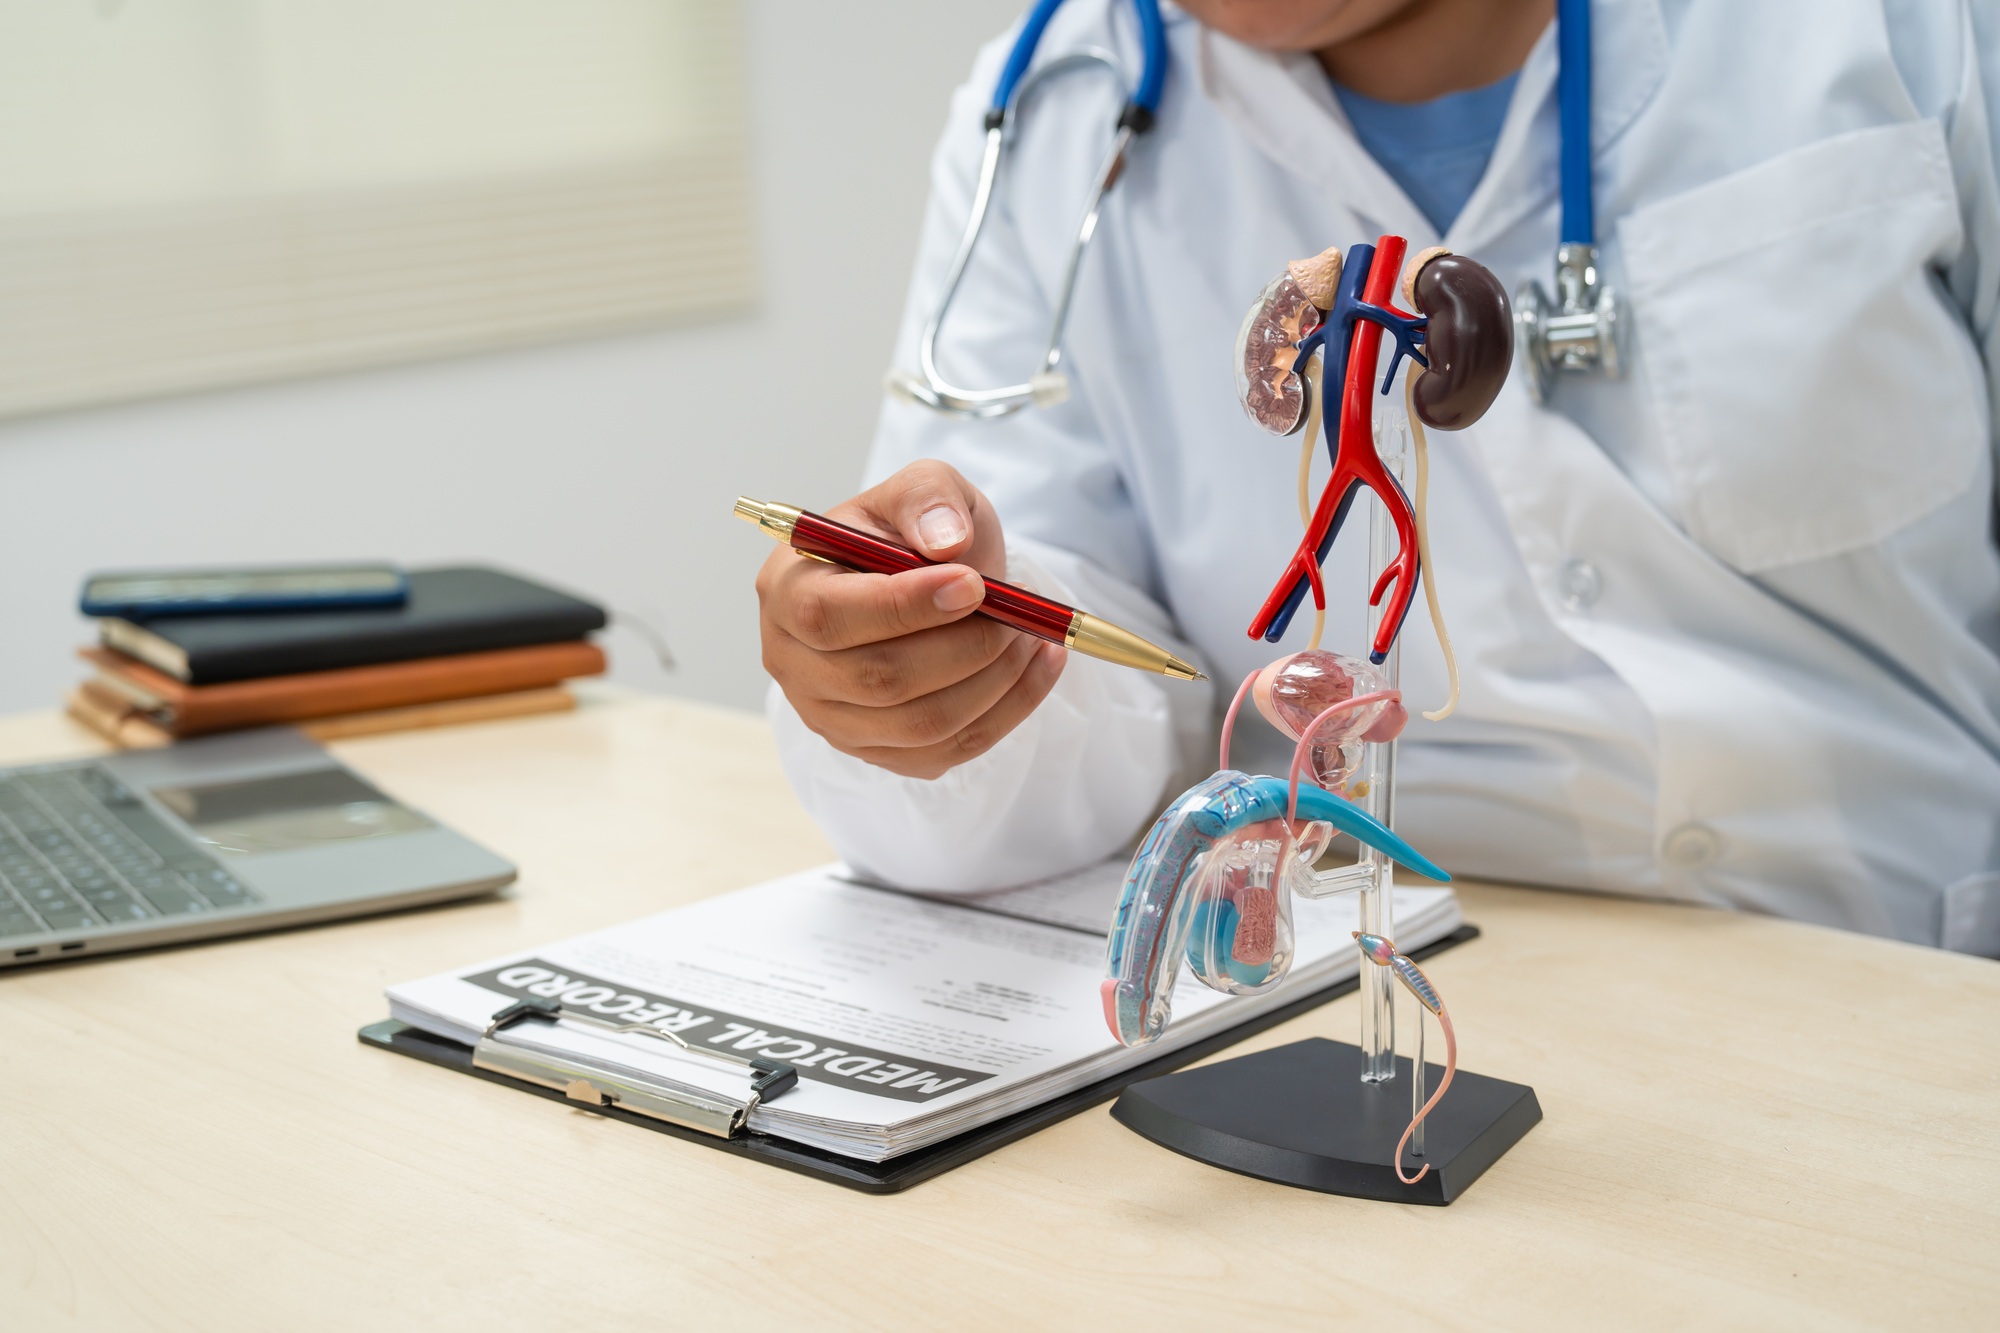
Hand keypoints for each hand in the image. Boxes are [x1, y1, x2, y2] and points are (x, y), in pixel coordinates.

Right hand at [757, 461, 1067, 778]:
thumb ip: (928, 497)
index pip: (828, 616)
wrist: (925, 580)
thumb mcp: (922, 488)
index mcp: (786, 590)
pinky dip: (1008, 711)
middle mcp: (793, 662)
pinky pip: (948, 750)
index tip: (975, 585)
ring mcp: (832, 717)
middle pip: (877, 680)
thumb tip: (948, 543)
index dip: (904, 606)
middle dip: (965, 648)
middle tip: (1017, 614)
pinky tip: (1038, 664)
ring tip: (1031, 634)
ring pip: (921, 725)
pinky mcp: (878, 750)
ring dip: (994, 682)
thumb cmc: (911, 534)